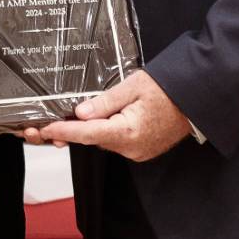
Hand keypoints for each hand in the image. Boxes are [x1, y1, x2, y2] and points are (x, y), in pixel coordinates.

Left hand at [28, 70, 191, 161]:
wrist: (197, 100)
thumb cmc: (170, 89)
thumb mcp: (134, 86)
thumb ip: (106, 101)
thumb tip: (80, 112)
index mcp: (128, 133)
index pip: (86, 133)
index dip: (62, 130)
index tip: (44, 129)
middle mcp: (131, 148)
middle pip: (92, 139)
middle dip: (68, 132)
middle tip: (41, 126)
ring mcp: (137, 152)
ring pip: (102, 141)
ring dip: (85, 131)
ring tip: (61, 122)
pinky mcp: (141, 150)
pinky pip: (115, 142)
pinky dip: (101, 133)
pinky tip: (91, 123)